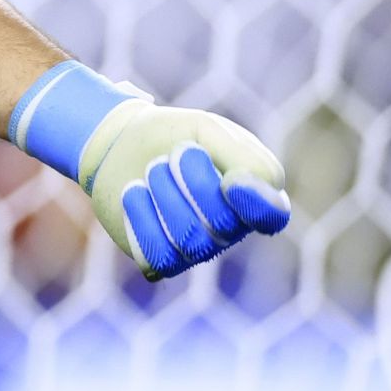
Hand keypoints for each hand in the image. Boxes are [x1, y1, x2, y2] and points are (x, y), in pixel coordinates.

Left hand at [78, 99, 291, 280]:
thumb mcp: (209, 130)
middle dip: (192, 180)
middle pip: (222, 223)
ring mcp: (198, 249)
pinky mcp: (162, 259)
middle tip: (173, 154)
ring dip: (163, 192)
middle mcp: (231, 229)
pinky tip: (135, 192)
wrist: (119, 143)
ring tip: (153, 169)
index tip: (231, 179)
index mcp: (254, 195)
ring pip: (188, 239)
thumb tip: (249, 183)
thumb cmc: (174, 136)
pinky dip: (141, 214)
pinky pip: (157, 254)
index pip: (271, 215)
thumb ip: (240, 154)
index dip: (253, 202)